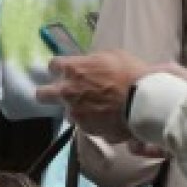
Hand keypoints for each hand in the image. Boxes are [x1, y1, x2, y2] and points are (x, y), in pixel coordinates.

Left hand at [36, 49, 154, 143]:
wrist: (143, 102)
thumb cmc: (130, 73)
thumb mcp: (111, 56)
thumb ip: (92, 63)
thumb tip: (88, 68)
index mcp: (73, 69)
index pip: (53, 65)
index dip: (60, 68)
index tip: (67, 71)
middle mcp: (67, 92)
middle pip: (42, 94)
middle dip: (47, 93)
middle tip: (61, 93)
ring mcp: (75, 113)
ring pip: (67, 112)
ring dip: (76, 109)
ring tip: (95, 109)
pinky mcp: (86, 129)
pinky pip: (85, 125)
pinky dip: (93, 122)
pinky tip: (107, 118)